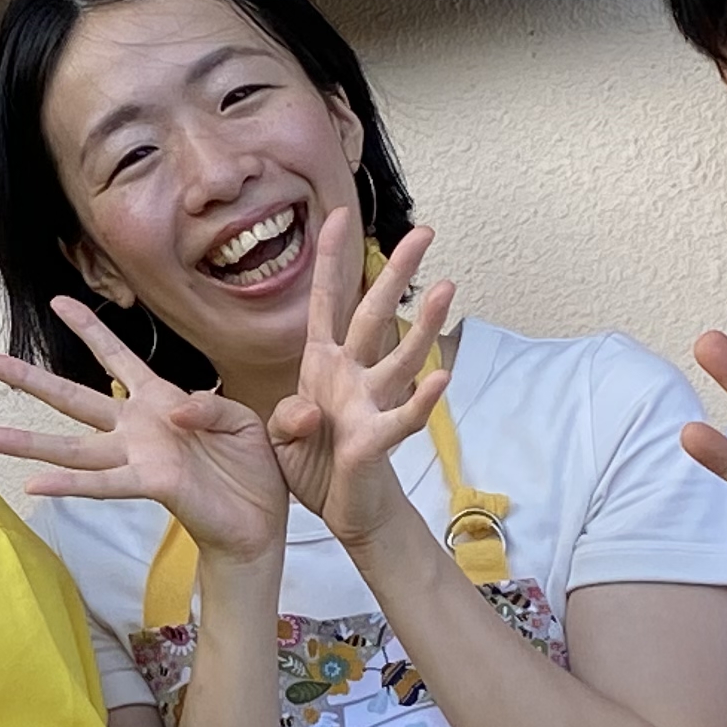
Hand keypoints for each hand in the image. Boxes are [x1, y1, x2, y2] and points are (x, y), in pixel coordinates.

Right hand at [0, 295, 288, 564]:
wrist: (260, 519)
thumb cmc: (250, 466)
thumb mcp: (239, 419)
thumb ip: (208, 405)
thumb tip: (174, 412)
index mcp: (159, 399)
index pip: (116, 357)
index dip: (89, 328)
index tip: (57, 301)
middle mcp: (136, 427)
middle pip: (72, 396)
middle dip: (27, 378)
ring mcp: (137, 456)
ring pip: (72, 446)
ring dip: (26, 441)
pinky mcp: (151, 484)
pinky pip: (104, 483)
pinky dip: (68, 485)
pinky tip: (32, 483)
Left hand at [267, 213, 457, 549]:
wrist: (340, 510)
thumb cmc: (314, 463)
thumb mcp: (280, 435)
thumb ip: (285, 416)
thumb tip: (305, 411)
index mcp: (322, 365)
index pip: (326, 304)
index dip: (330, 261)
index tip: (337, 216)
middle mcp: (353, 375)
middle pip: (375, 315)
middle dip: (396, 273)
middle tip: (425, 231)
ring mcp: (370, 404)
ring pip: (401, 356)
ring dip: (424, 324)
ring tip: (446, 287)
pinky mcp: (378, 440)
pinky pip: (403, 417)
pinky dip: (422, 399)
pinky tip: (442, 377)